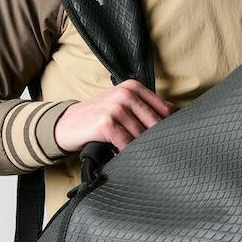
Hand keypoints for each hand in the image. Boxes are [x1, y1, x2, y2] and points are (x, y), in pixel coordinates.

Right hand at [54, 79, 176, 153]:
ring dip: (141, 149)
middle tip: (156, 153)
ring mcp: (116, 107)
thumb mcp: (121, 105)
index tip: (170, 140)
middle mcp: (126, 94)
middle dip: (157, 140)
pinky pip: (127, 143)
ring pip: (143, 135)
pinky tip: (121, 154)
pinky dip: (126, 153)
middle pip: (156, 124)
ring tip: (136, 154)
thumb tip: (175, 120)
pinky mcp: (107, 123)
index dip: (170, 128)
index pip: (165, 109)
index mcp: (134, 87)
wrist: (66, 124)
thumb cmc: (98, 117)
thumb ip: (144, 109)